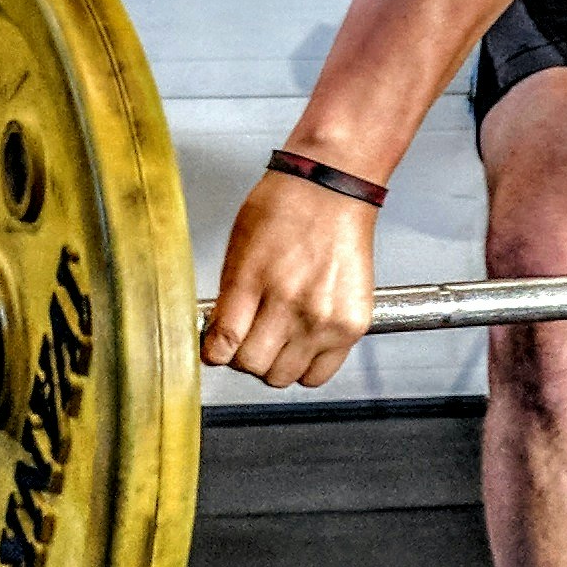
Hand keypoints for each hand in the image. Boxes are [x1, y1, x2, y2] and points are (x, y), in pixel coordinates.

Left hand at [202, 168, 377, 388]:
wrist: (334, 190)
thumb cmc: (286, 207)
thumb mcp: (240, 249)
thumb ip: (229, 299)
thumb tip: (219, 339)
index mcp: (254, 282)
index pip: (224, 346)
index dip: (215, 352)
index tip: (217, 350)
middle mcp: (290, 305)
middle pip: (253, 366)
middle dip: (244, 355)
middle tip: (250, 337)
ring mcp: (324, 320)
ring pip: (283, 376)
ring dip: (275, 364)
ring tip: (279, 339)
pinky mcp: (351, 327)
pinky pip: (318, 374)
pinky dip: (306, 367)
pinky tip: (303, 344)